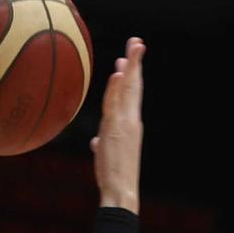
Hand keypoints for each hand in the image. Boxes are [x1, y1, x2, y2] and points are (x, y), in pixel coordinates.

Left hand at [90, 37, 144, 210]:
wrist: (121, 191)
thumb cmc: (114, 177)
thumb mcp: (108, 156)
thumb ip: (104, 143)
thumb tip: (96, 142)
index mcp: (130, 124)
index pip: (131, 94)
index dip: (131, 74)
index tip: (130, 57)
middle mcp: (131, 120)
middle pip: (133, 86)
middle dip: (136, 63)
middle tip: (136, 41)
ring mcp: (125, 124)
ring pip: (127, 91)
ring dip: (129, 69)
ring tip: (130, 50)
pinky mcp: (118, 130)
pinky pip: (117, 105)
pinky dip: (117, 88)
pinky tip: (118, 74)